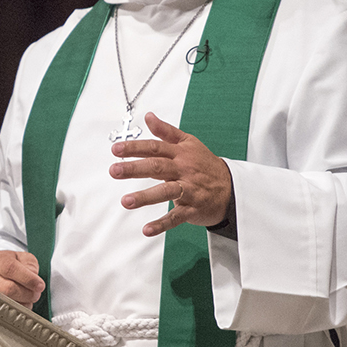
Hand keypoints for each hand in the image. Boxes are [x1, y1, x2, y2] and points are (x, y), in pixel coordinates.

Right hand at [0, 249, 44, 308]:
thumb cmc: (12, 265)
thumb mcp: (24, 259)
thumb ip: (30, 266)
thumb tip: (33, 279)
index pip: (10, 268)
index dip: (28, 279)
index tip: (40, 286)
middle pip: (7, 289)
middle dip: (27, 294)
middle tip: (36, 293)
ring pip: (6, 303)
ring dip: (23, 303)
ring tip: (27, 297)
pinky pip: (4, 312)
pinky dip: (17, 310)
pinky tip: (19, 303)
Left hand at [111, 112, 232, 235]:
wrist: (231, 189)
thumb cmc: (206, 165)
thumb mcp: (189, 143)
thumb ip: (166, 131)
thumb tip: (148, 117)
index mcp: (181, 153)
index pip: (155, 147)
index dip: (135, 147)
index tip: (116, 148)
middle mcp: (184, 170)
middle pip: (158, 167)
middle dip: (135, 169)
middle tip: (114, 171)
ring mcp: (189, 190)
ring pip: (166, 192)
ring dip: (146, 197)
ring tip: (126, 201)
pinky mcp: (192, 209)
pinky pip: (176, 217)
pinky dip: (162, 224)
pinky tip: (147, 229)